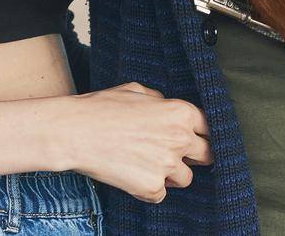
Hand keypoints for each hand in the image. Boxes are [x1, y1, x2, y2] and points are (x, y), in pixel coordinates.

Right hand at [49, 82, 212, 202]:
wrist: (74, 132)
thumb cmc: (101, 108)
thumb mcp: (136, 91)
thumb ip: (160, 101)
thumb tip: (167, 108)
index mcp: (179, 112)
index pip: (210, 127)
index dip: (202, 133)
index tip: (197, 139)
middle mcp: (179, 139)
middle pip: (208, 154)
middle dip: (195, 156)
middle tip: (180, 156)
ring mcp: (166, 165)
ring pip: (186, 178)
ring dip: (171, 175)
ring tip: (147, 164)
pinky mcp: (151, 187)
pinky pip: (161, 194)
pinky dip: (149, 189)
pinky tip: (132, 175)